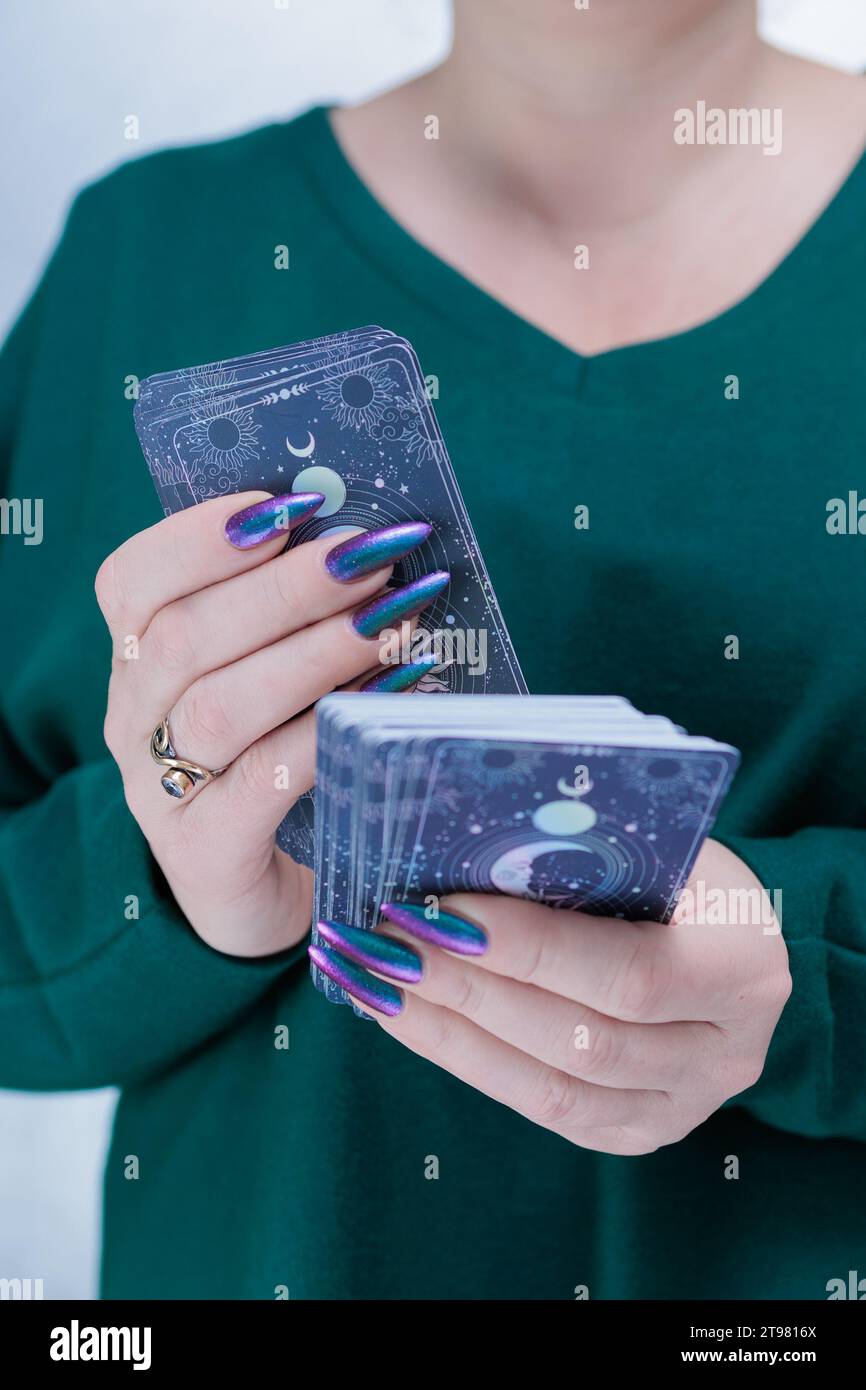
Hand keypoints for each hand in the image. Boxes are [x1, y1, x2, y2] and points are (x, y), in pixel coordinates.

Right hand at [96, 491, 441, 955]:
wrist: (266, 895)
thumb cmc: (276, 761)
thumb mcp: (266, 678)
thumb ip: (288, 615)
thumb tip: (363, 532)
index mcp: (137, 661)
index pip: (132, 581)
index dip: (201, 536)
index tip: (286, 504)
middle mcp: (134, 721)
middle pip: (183, 636)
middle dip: (285, 587)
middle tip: (369, 556)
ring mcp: (161, 791)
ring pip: (222, 706)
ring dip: (314, 652)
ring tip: (392, 619)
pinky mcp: (205, 852)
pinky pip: (267, 779)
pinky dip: (332, 729)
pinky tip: (395, 693)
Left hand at [313, 840, 791, 1153]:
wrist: (729, 941)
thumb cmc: (686, 875)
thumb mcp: (659, 849)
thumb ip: (585, 857)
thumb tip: (462, 847)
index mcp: (742, 971)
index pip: (626, 975)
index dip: (528, 949)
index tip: (438, 911)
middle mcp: (725, 1054)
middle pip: (579, 1040)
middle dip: (468, 989)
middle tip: (383, 941)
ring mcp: (683, 1105)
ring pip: (551, 1088)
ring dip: (449, 1032)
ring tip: (376, 980)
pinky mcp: (636, 1130)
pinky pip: (541, 1109)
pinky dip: (465, 1061)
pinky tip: (407, 1018)